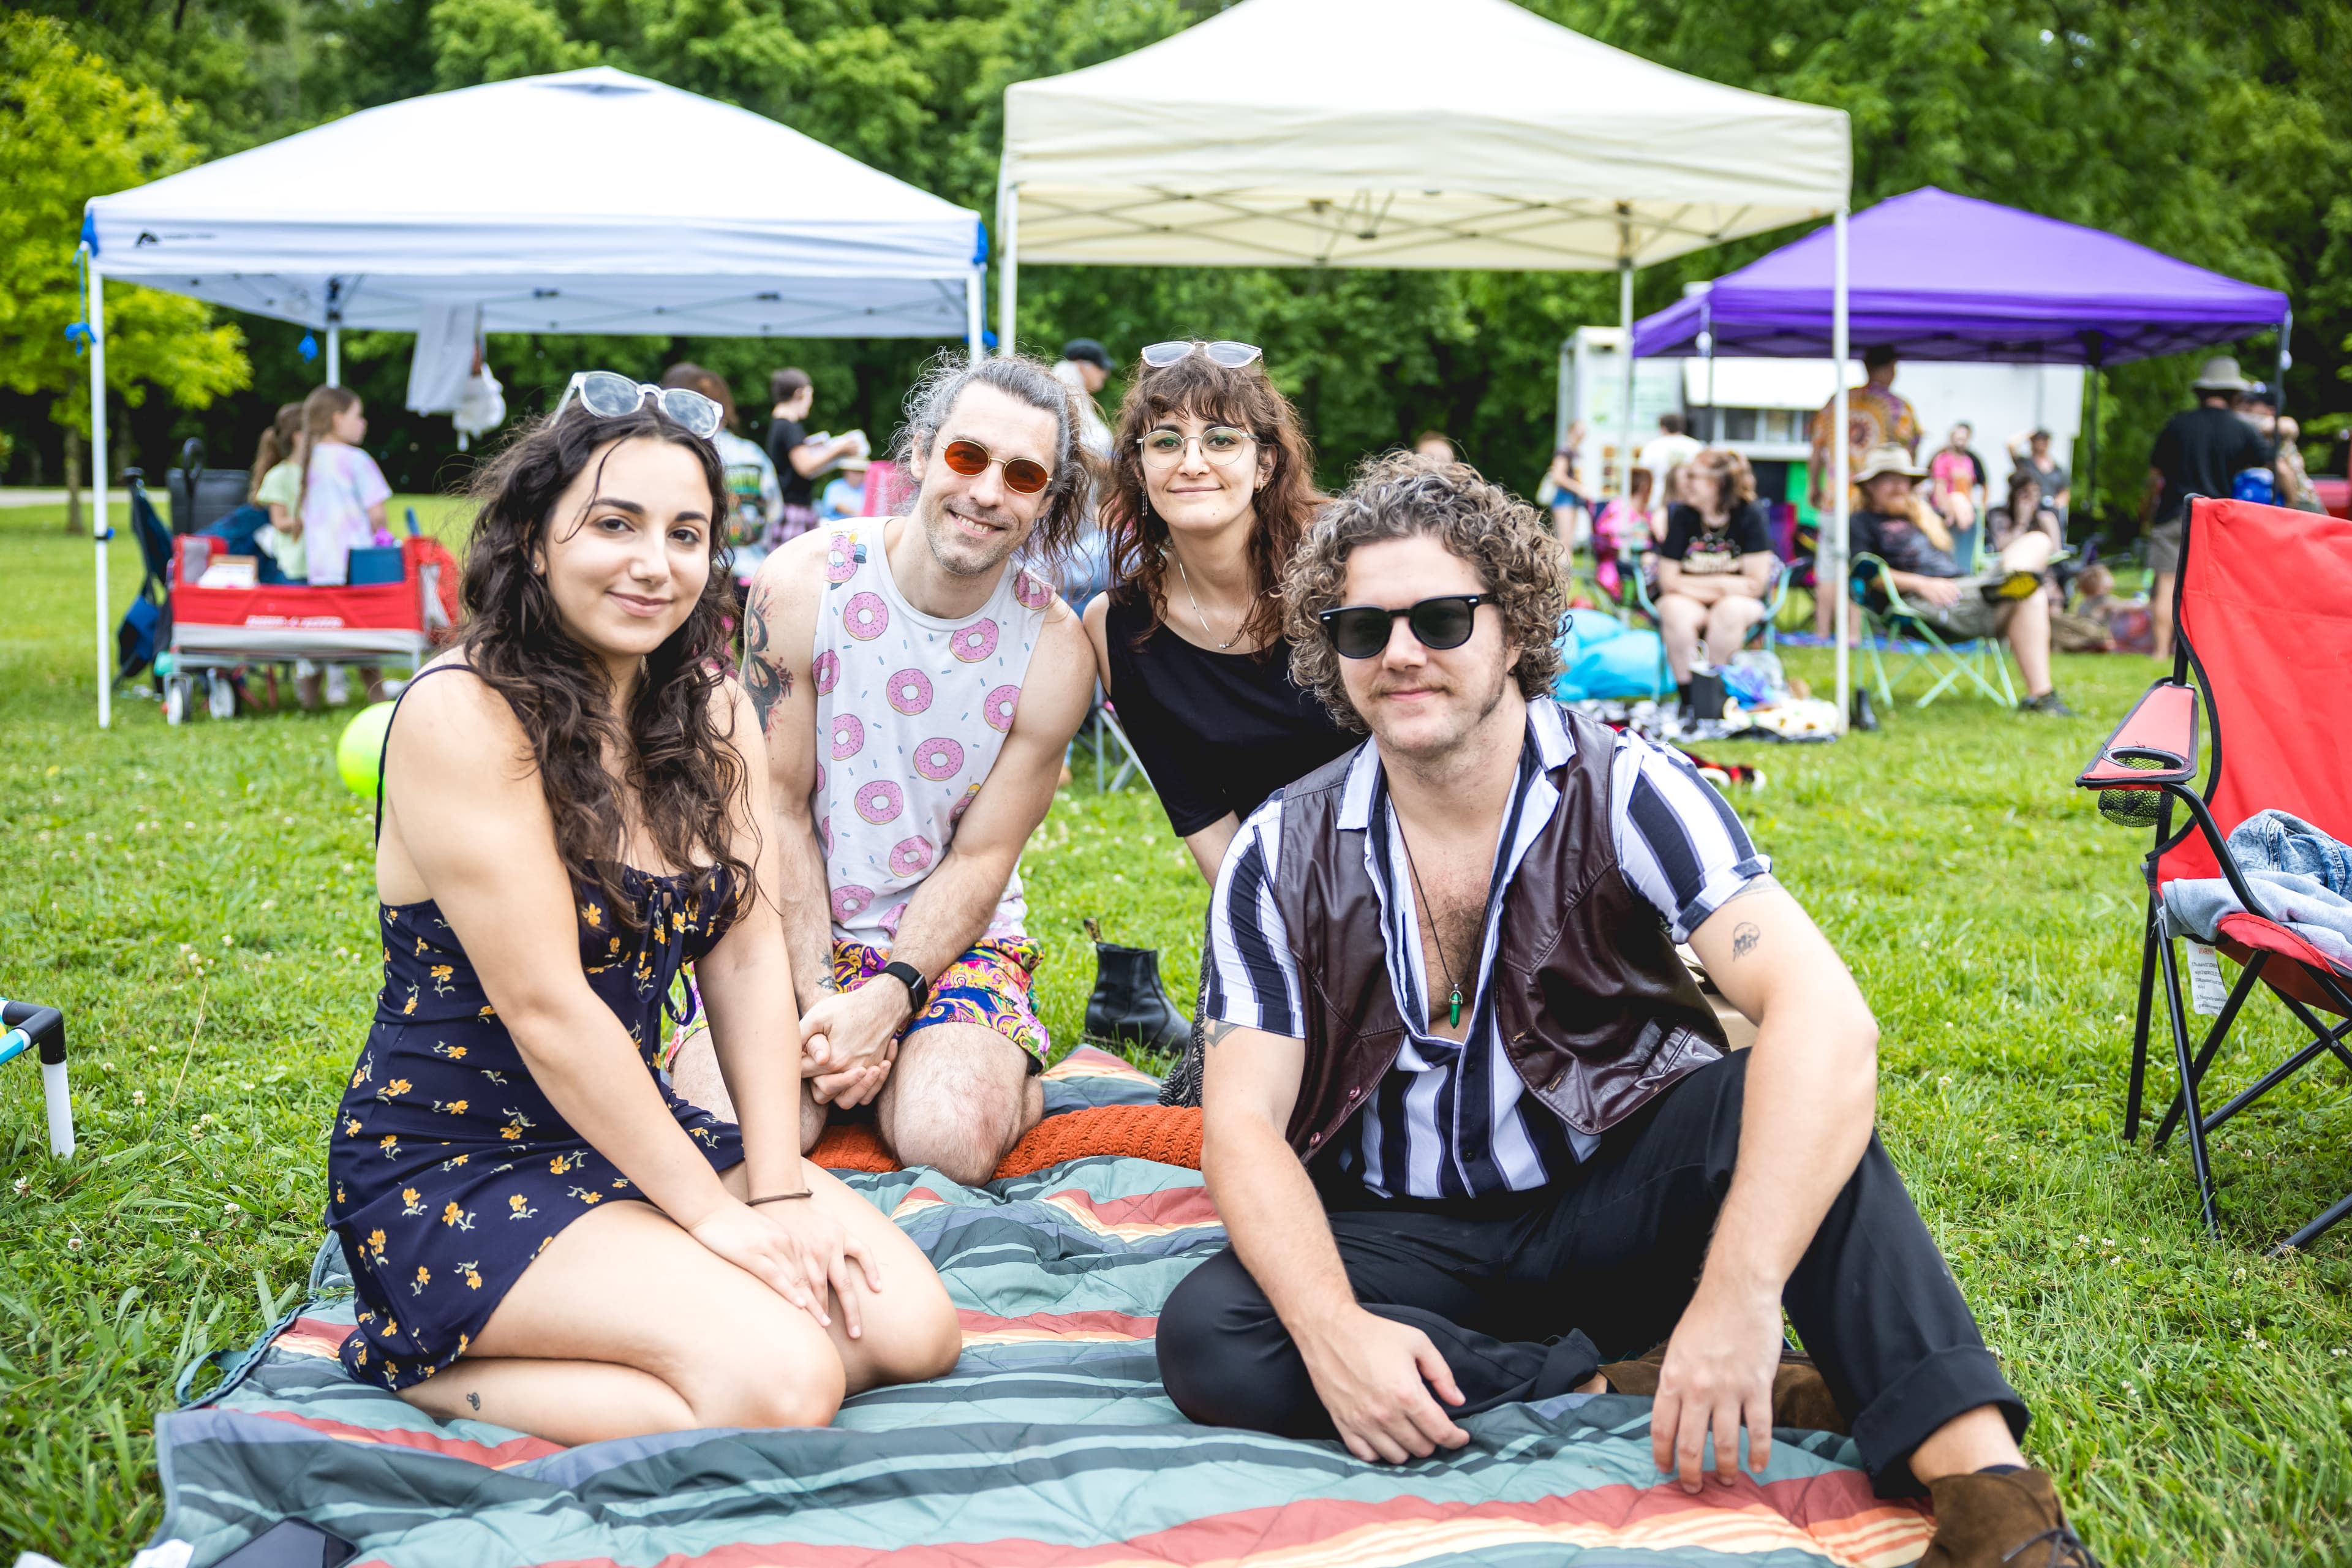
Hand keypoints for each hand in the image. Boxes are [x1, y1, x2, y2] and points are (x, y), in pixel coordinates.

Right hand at [687, 1193, 883, 1336]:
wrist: (710, 1207)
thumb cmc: (734, 1225)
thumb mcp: (765, 1237)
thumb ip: (779, 1254)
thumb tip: (786, 1276)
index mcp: (793, 1241)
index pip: (817, 1272)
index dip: (830, 1295)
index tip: (841, 1314)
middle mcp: (789, 1244)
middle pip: (815, 1278)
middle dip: (829, 1304)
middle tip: (843, 1324)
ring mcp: (772, 1248)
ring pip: (799, 1279)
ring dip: (813, 1304)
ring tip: (824, 1325)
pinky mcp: (753, 1253)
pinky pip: (776, 1275)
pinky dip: (789, 1290)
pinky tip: (798, 1305)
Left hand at [799, 979, 909, 1108]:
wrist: (883, 1003)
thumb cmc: (849, 1007)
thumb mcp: (819, 1015)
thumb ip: (801, 1035)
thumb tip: (789, 1051)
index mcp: (832, 1061)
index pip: (803, 1074)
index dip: (794, 1064)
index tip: (794, 1053)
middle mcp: (850, 1072)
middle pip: (822, 1092)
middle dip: (813, 1081)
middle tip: (812, 1063)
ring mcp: (865, 1073)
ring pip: (846, 1101)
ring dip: (837, 1092)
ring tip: (832, 1076)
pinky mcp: (876, 1069)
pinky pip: (867, 1095)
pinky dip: (860, 1091)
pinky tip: (853, 1076)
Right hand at [1299, 1308, 1468, 1463]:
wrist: (1329, 1329)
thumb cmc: (1374, 1333)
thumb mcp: (1417, 1342)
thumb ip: (1441, 1374)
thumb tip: (1457, 1400)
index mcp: (1407, 1394)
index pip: (1440, 1432)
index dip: (1456, 1439)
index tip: (1460, 1436)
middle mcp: (1386, 1414)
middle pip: (1421, 1448)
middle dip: (1432, 1439)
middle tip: (1431, 1426)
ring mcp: (1362, 1423)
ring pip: (1396, 1457)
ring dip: (1407, 1448)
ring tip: (1408, 1431)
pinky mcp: (1343, 1424)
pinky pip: (1366, 1456)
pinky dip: (1379, 1452)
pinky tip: (1384, 1437)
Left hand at [1650, 1282, 1784, 1490]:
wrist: (1737, 1291)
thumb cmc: (1706, 1317)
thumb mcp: (1678, 1348)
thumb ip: (1676, 1381)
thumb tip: (1676, 1413)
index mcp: (1672, 1378)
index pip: (1661, 1428)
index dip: (1662, 1454)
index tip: (1665, 1469)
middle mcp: (1696, 1388)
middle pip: (1690, 1443)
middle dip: (1690, 1472)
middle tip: (1694, 1489)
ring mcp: (1728, 1389)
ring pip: (1724, 1443)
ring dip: (1724, 1468)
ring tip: (1726, 1481)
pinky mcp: (1757, 1386)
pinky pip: (1758, 1429)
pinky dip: (1759, 1452)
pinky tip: (1758, 1465)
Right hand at [1909, 575, 1961, 606]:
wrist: (1920, 583)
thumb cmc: (1931, 583)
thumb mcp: (1939, 579)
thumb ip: (1947, 581)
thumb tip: (1955, 581)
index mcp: (1942, 582)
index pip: (1952, 586)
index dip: (1956, 591)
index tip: (1959, 596)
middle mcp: (1939, 585)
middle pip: (1947, 592)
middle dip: (1952, 598)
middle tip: (1955, 603)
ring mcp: (1934, 589)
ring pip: (1941, 596)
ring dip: (1946, 601)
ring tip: (1949, 605)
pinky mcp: (1928, 593)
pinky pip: (1933, 598)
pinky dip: (1936, 602)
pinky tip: (1939, 606)